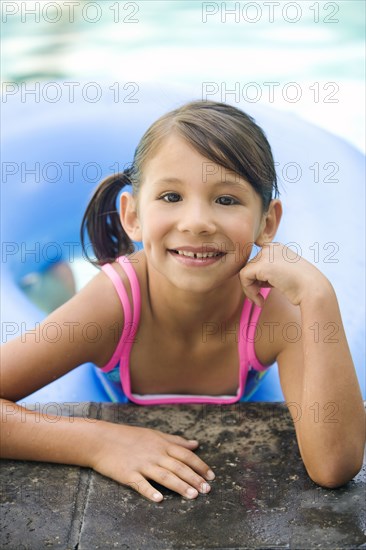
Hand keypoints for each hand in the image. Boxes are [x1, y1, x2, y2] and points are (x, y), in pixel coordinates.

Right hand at [90, 422, 214, 502]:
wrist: (102, 440)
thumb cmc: (129, 437)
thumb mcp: (154, 434)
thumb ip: (176, 441)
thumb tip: (195, 444)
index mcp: (162, 444)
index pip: (185, 455)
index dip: (200, 465)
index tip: (211, 476)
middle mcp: (154, 453)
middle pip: (178, 467)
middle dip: (194, 478)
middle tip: (207, 490)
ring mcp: (141, 464)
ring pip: (164, 476)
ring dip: (180, 486)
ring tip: (193, 496)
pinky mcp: (128, 474)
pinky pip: (141, 484)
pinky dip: (150, 491)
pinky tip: (159, 499)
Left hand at [239, 242, 329, 306]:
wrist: (313, 290)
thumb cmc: (302, 287)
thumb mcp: (284, 275)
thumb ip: (269, 274)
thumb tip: (252, 281)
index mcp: (277, 248)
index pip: (257, 262)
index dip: (256, 278)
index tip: (262, 290)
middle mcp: (271, 248)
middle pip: (250, 267)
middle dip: (252, 285)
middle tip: (259, 298)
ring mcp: (266, 254)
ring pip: (245, 272)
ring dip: (249, 290)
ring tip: (259, 300)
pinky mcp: (262, 265)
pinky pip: (244, 277)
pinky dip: (248, 291)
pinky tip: (260, 300)